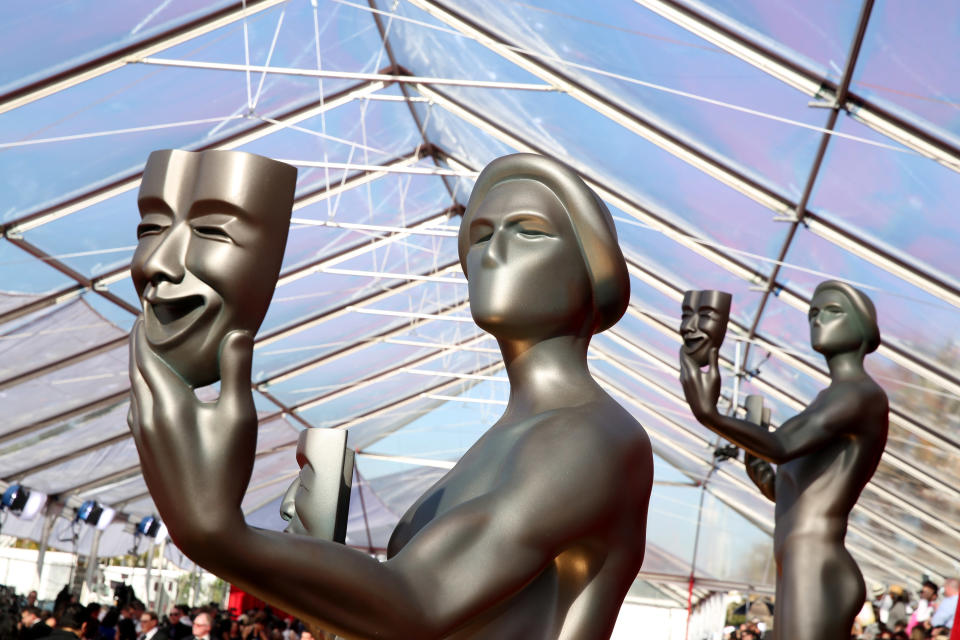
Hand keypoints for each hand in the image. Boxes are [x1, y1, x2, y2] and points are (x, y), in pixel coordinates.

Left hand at [128, 319, 255, 542]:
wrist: (203, 526)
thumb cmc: (226, 470)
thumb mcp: (240, 417)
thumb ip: (236, 372)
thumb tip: (238, 331)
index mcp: (167, 403)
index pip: (147, 354)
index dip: (145, 329)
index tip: (147, 308)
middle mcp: (146, 417)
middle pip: (136, 370)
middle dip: (139, 344)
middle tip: (147, 321)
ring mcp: (142, 438)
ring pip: (135, 391)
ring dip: (140, 368)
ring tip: (152, 352)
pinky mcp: (146, 454)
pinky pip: (137, 410)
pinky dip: (143, 390)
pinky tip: (157, 396)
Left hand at [678, 346, 720, 421]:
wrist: (703, 412)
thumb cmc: (711, 394)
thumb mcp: (715, 377)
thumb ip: (713, 361)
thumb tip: (713, 348)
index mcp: (691, 372)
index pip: (685, 355)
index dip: (685, 348)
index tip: (686, 341)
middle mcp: (684, 376)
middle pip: (682, 361)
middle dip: (684, 353)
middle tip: (686, 345)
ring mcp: (683, 383)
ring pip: (682, 368)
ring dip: (684, 361)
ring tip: (688, 354)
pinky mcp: (685, 388)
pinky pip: (683, 374)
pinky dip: (686, 368)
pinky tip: (690, 368)